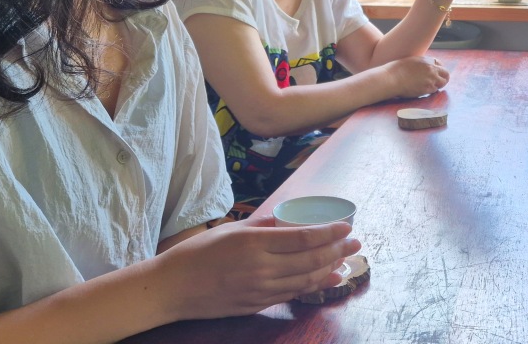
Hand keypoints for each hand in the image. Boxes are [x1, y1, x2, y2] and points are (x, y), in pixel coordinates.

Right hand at [152, 215, 360, 320]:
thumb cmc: (198, 253)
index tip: (346, 226)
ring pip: (305, 281)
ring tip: (347, 260)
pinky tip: (326, 279)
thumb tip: (289, 220)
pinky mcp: (256, 305)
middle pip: (310, 261)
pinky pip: (292, 294)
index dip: (328, 233)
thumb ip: (263, 225)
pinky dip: (313, 286)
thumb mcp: (231, 230)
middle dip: (337, 251)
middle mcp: (260, 268)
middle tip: (355, 243)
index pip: (301, 238)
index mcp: (253, 244)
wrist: (172, 289)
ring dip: (330, 270)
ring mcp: (259, 290)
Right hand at [383, 55, 449, 98]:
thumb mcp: (410, 61)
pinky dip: (431, 90)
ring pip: (442, 83)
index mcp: (426, 60)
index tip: (436, 72)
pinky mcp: (427, 89)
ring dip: (438, 84)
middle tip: (440, 81)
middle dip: (444, 77)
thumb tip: (423, 68)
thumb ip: (420, 64)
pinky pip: (434, 90)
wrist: (392, 78)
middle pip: (446, 73)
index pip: (439, 64)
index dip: (438, 69)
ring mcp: (430, 79)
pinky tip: (425, 89)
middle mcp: (431, 69)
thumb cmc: (396, 70)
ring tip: (431, 86)